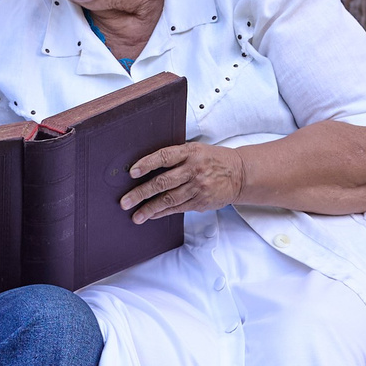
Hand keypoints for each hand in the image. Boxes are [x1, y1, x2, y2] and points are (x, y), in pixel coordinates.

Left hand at [121, 140, 245, 222]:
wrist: (240, 174)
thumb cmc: (213, 159)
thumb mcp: (196, 149)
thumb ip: (176, 156)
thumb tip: (146, 166)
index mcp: (190, 152)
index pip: (164, 157)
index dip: (147, 164)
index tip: (132, 172)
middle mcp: (194, 169)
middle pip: (163, 182)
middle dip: (141, 193)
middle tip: (125, 201)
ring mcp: (198, 187)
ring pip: (169, 199)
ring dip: (149, 209)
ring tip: (135, 216)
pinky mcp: (201, 202)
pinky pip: (178, 208)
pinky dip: (163, 212)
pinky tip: (152, 215)